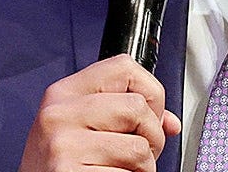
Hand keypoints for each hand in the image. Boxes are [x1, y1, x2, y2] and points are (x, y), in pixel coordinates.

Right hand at [19, 54, 181, 171]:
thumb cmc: (63, 166)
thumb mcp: (82, 129)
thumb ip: (124, 116)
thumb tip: (169, 123)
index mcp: (63, 93)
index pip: (124, 66)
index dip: (149, 92)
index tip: (147, 115)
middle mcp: (59, 114)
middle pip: (138, 107)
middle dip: (151, 136)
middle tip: (137, 155)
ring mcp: (63, 145)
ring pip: (140, 147)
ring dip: (143, 167)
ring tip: (119, 170)